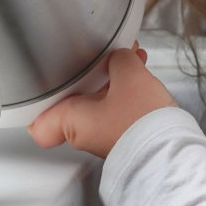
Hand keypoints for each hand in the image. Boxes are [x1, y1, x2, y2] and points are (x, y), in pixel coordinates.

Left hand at [26, 43, 176, 158]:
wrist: (169, 150)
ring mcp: (104, 133)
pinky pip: (117, 105)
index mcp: (71, 120)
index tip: (39, 84)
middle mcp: (84, 132)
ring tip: (127, 57)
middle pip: (72, 100)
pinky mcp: (124, 132)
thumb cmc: (141, 122)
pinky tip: (139, 70)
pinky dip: (125, 87)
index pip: (38, 122)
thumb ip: (119, 59)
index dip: (37, 104)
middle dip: (86, 75)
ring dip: (110, 78)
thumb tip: (121, 56)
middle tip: (94, 58)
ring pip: (98, 100)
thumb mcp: (129, 75)